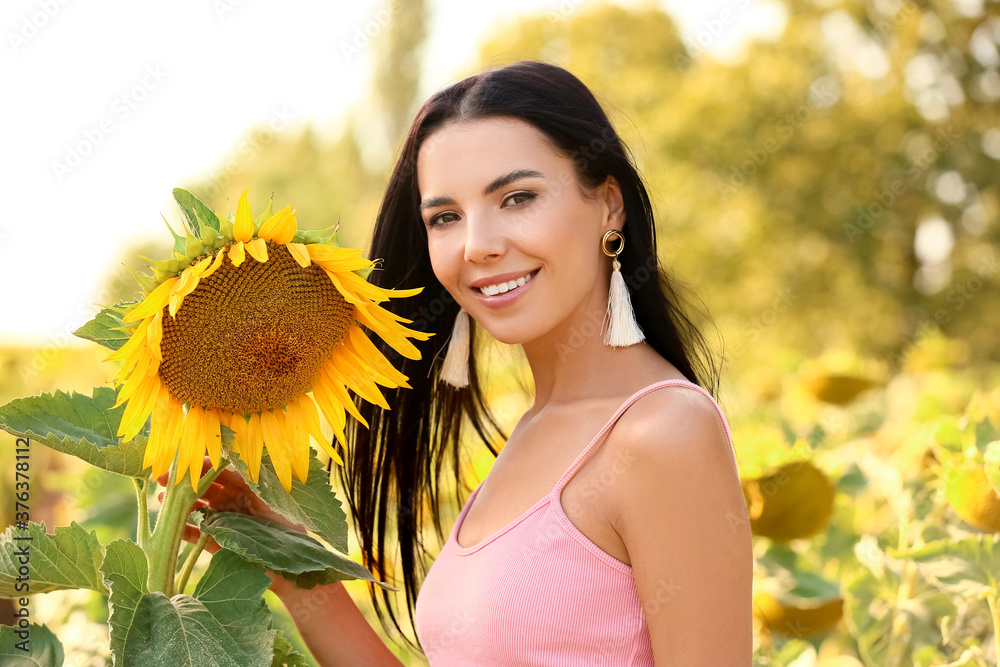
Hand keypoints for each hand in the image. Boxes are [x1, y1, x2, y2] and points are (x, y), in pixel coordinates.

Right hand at [156, 456, 306, 595]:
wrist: (289, 563)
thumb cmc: (286, 527)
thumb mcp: (271, 500)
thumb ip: (252, 482)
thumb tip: (232, 464)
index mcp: (245, 488)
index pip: (220, 471)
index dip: (202, 466)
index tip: (184, 462)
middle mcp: (231, 502)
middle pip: (203, 488)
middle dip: (184, 483)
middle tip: (163, 479)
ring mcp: (223, 522)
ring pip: (196, 509)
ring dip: (179, 504)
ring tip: (161, 499)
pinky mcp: (217, 543)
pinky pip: (196, 535)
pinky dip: (183, 530)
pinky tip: (171, 525)